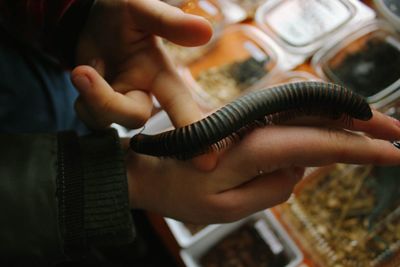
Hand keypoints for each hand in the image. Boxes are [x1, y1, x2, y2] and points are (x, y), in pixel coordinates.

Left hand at [71, 0, 211, 128]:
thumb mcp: (142, 10)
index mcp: (163, 75)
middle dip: (105, 100)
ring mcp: (124, 104)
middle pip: (135, 118)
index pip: (182, 106)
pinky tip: (85, 76)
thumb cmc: (120, 14)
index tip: (207, 161)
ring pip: (108, 121)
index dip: (195, 133)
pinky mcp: (103, 109)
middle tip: (81, 71)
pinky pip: (91, 119)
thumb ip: (169, 23)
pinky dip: (82, 99)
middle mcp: (147, 94)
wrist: (89, 18)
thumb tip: (206, 30)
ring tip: (83, 68)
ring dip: (89, 96)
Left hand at [125, 111, 399, 223]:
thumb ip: (271, 188)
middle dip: (360, 124)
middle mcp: (253, 125)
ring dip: (341, 116)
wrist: (144, 169)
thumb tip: (297, 168)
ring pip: (304, 109)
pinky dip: (315, 117)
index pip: (317, 143)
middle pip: (316, 117)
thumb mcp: (225, 208)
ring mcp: (248, 119)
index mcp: (251, 147)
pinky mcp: (243, 122)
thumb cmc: (178, 193)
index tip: (394, 153)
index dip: (359, 148)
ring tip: (374, 128)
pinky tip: (332, 125)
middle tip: (397, 134)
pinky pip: (286, 114)